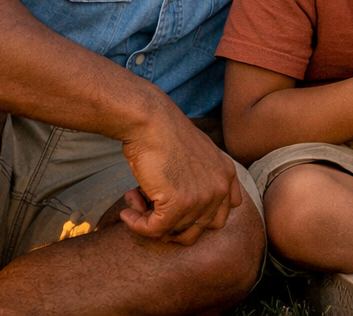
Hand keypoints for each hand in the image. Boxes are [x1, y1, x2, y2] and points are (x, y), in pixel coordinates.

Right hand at [118, 103, 242, 244]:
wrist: (150, 121)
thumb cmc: (165, 135)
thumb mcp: (197, 156)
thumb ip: (201, 181)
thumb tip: (185, 214)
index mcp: (226, 176)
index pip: (219, 218)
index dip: (192, 221)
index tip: (170, 212)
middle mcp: (220, 188)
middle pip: (196, 230)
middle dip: (170, 226)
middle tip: (149, 210)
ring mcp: (202, 198)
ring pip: (173, 231)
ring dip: (149, 221)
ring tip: (134, 199)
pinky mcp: (179, 203)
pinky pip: (155, 230)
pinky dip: (137, 225)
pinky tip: (126, 212)